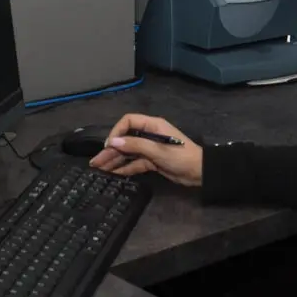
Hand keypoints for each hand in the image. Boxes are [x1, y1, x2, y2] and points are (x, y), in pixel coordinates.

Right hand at [88, 113, 202, 187]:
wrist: (200, 173)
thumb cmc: (181, 157)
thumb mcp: (158, 151)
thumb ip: (135, 145)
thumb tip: (113, 142)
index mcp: (153, 126)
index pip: (128, 122)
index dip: (117, 132)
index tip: (109, 145)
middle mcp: (150, 135)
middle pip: (125, 139)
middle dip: (111, 150)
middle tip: (96, 162)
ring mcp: (150, 148)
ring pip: (128, 152)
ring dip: (115, 160)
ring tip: (99, 169)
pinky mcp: (152, 161)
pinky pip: (135, 163)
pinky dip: (125, 168)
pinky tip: (113, 174)